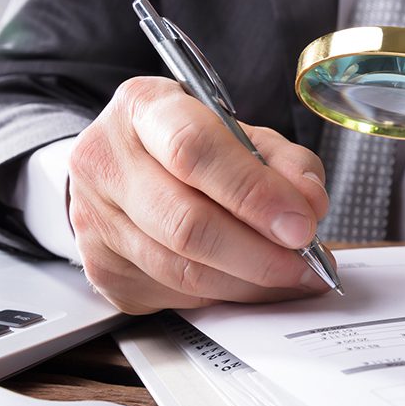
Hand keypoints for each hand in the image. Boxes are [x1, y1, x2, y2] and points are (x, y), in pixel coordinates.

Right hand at [67, 77, 331, 312]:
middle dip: (260, 253)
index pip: (195, 151)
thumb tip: (310, 205)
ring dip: (250, 283)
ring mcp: (94, 221)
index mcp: (142, 109)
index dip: (254, 193)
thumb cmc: (188, 144)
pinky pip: (176, 296)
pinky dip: (226, 295)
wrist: (121, 168)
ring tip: (293, 276)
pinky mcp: (102, 270)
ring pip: (183, 271)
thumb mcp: (239, 132)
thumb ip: (282, 161)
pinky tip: (253, 284)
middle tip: (307, 262)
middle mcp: (105, 162)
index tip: (301, 224)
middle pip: (186, 224)